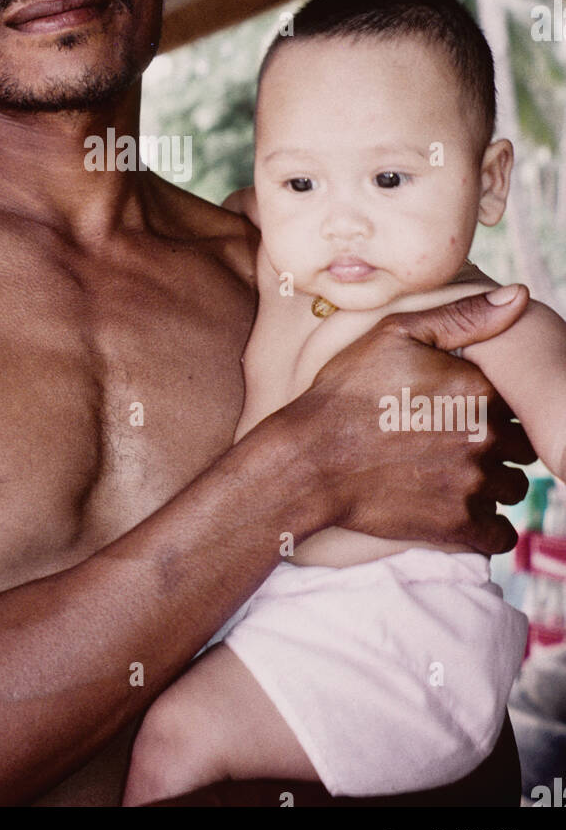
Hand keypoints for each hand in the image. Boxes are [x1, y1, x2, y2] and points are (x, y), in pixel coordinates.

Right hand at [285, 286, 533, 554]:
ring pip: (513, 488)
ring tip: (451, 474)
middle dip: (498, 445)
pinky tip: (456, 508)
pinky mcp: (458, 525)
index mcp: (478, 387)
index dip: (492, 405)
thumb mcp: (395, 335)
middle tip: (452, 442)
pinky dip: (486, 525)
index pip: (518, 400)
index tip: (460, 409)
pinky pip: (501, 534)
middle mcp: (484, 435)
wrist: (309, 460)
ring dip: (492, 484)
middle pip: (521, 446)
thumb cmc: (345, 392)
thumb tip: (520, 295)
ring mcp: (473, 483)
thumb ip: (462, 316)